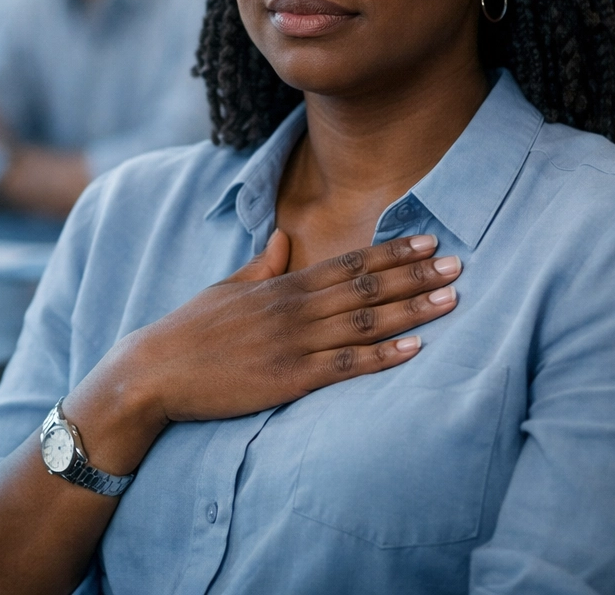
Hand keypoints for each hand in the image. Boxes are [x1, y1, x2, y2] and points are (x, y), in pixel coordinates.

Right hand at [67, 231, 459, 473]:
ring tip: (451, 298)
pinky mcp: (289, 379)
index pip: (348, 263)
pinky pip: (345, 365)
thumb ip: (263, 264)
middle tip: (458, 263)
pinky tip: (415, 348)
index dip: (391, 252)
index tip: (428, 239)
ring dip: (412, 310)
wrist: (156, 371)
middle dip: (415, 274)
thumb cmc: (190, 331)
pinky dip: (383, 356)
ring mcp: (293, 343)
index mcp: (281, 285)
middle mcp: (293, 309)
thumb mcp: (227, 288)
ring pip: (365, 322)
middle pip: (366, 288)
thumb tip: (286, 236)